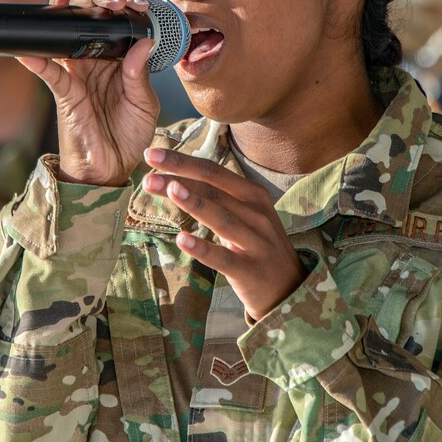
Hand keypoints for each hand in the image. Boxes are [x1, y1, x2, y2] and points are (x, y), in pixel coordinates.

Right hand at [17, 0, 160, 185]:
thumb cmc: (129, 136)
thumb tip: (144, 40)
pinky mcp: (64, 92)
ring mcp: (77, 74)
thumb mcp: (144, 104)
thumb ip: (139, 74)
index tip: (136, 1)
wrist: (111, 170)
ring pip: (64, 35)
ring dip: (64, 11)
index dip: (123, 5)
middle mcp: (95, 61)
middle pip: (88, 19)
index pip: (117, 22)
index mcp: (118, 60)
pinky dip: (37, 60)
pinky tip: (30, 49)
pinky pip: (48, 72)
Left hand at [142, 147, 305, 319]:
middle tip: (150, 161)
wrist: (290, 288)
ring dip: (195, 203)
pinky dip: (203, 248)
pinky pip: (223, 258)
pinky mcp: (250, 270)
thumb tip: (175, 179)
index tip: (152, 153)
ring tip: (169, 189)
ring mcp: (256, 242)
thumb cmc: (258, 246)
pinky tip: (182, 240)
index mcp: (253, 195)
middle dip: (180, 172)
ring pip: (222, 219)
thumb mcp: (244, 216)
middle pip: (214, 188)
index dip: (183, 161)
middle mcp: (257, 214)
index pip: (214, 172)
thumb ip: (216, 198)